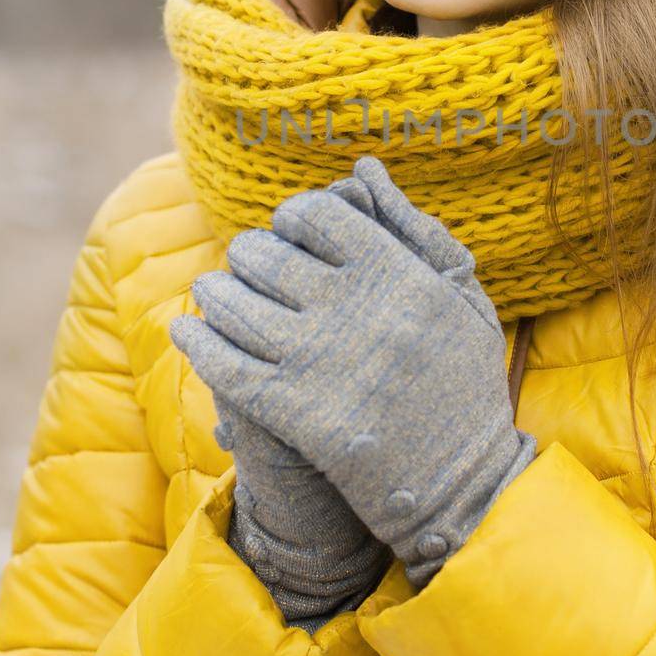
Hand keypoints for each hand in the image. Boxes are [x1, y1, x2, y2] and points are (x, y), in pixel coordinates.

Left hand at [170, 155, 536, 586]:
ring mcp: (320, 361)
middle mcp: (355, 309)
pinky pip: (222, 364)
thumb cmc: (467, 384)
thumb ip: (411, 229)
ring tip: (214, 294)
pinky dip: (196, 342)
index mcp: (398, 272)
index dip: (291, 219)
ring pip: (233, 304)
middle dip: (248, 256)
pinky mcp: (294, 414)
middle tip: (245, 266)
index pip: (314, 215)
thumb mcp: (461, 296)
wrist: (467, 485)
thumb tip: (361, 171)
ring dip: (214, 294)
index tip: (288, 233)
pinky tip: (188, 334)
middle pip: (265, 255)